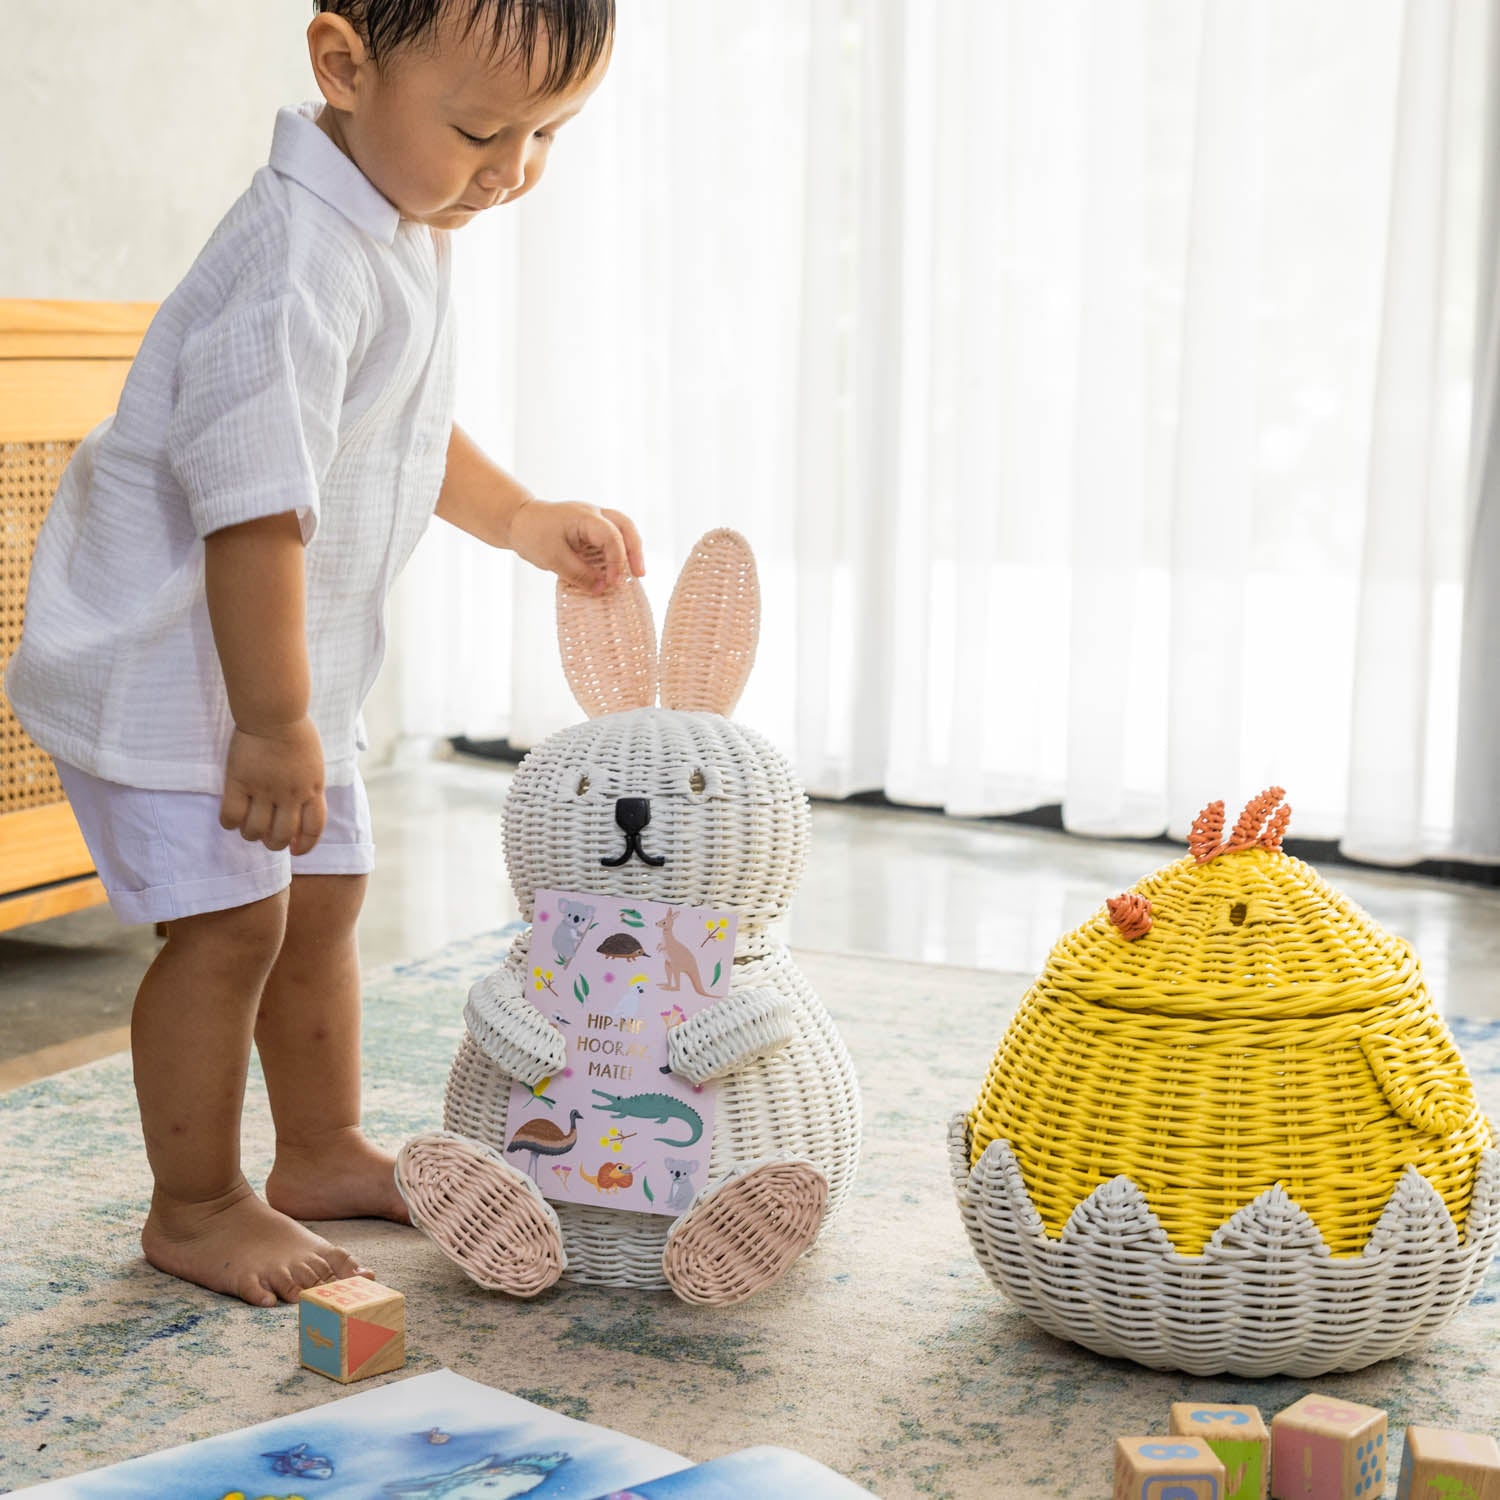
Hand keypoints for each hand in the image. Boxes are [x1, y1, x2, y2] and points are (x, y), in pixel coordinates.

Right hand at [219, 716, 325, 854]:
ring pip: (255, 830)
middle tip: (265, 837)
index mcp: (313, 789)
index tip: (295, 850)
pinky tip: (231, 818)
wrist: (275, 712)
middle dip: (273, 843)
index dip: (304, 846)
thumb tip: (303, 807)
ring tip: (247, 827)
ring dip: (250, 834)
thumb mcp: (315, 764)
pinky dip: (229, 823)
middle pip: (281, 835)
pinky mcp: (240, 781)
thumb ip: (310, 787)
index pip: (313, 829)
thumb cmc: (296, 733)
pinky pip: (231, 815)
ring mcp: (265, 788)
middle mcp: (291, 794)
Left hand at [509, 499, 645, 593]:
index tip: (612, 583)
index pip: (611, 537)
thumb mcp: (554, 559)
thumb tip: (603, 589)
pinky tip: (617, 571)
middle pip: (626, 527)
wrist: (518, 521)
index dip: (616, 561)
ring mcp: (594, 519)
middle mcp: (595, 514)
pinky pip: (612, 538)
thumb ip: (579, 574)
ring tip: (635, 574)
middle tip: (640, 575)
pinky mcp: (591, 529)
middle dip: (635, 551)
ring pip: (623, 530)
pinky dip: (618, 553)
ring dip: (631, 551)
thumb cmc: (533, 535)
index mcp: (585, 517)